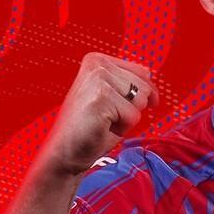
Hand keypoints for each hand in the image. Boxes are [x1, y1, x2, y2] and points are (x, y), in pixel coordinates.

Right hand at [41, 52, 158, 176]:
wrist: (64, 153)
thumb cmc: (87, 128)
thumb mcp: (112, 97)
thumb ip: (128, 81)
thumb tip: (149, 74)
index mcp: (97, 60)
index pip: (143, 72)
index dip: (142, 95)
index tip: (120, 106)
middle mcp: (97, 65)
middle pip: (144, 87)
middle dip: (131, 109)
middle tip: (105, 117)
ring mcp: (98, 79)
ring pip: (141, 101)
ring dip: (126, 119)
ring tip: (103, 121)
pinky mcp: (101, 97)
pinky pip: (133, 116)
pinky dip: (121, 128)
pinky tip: (100, 127)